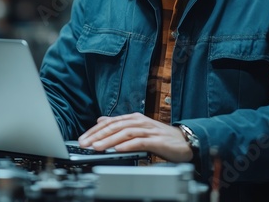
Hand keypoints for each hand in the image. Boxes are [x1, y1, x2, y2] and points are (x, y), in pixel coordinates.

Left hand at [78, 112, 192, 161]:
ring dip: (110, 140)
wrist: (185, 141)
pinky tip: (118, 149)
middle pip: (115, 126)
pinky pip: (141, 142)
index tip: (83, 139)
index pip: (111, 122)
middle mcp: (140, 122)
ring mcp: (149, 130)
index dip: (95, 130)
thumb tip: (101, 119)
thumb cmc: (160, 136)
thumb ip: (120, 124)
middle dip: (98, 135)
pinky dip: (128, 145)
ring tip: (98, 147)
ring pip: (125, 133)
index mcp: (134, 118)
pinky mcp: (157, 140)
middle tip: (85, 143)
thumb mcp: (138, 128)